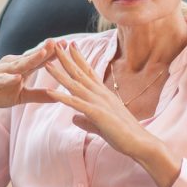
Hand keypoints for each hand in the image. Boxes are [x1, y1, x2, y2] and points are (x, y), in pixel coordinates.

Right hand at [0, 39, 63, 109]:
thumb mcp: (21, 96)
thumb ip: (38, 95)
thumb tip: (57, 96)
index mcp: (21, 68)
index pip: (40, 59)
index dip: (54, 54)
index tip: (69, 47)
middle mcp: (12, 65)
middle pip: (32, 57)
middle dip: (46, 50)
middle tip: (60, 42)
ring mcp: (1, 71)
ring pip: (18, 65)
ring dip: (31, 59)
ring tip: (43, 53)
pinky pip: (1, 79)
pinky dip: (9, 79)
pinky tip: (17, 78)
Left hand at [44, 43, 181, 186]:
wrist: (140, 143)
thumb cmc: (124, 135)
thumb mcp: (101, 125)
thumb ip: (86, 120)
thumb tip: (73, 118)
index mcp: (103, 95)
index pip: (88, 73)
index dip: (78, 59)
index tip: (71, 47)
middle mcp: (100, 95)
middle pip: (80, 73)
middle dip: (66, 59)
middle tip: (56, 44)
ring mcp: (98, 103)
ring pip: (75, 85)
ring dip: (59, 74)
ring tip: (46, 63)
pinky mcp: (96, 113)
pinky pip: (75, 103)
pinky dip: (62, 97)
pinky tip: (50, 91)